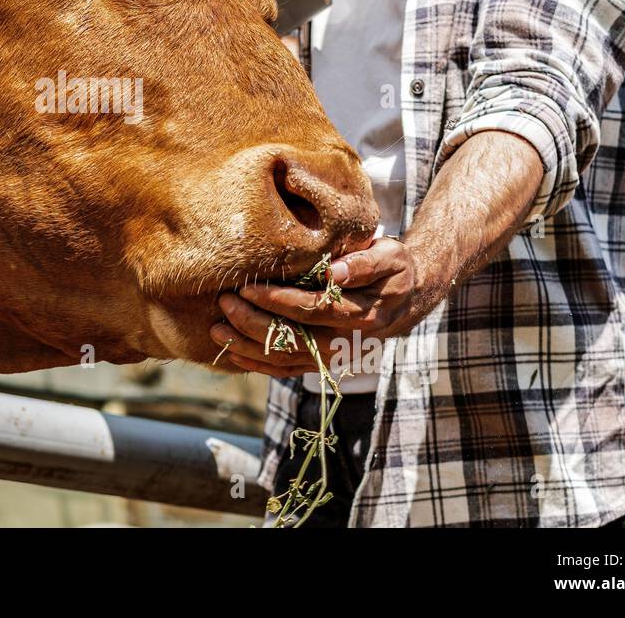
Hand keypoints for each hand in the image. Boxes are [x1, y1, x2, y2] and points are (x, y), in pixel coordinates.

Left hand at [208, 237, 446, 377]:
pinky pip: (287, 369)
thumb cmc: (393, 267)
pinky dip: (258, 363)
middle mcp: (347, 341)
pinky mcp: (322, 361)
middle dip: (254, 322)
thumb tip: (334, 272)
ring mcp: (333, 355)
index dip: (279, 301)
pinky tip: (232, 351)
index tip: (248, 288)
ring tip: (217, 329)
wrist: (407, 297)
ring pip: (286, 358)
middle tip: (225, 302)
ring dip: (249, 346)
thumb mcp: (389, 255)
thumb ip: (364, 263)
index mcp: (363, 313)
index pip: (313, 309)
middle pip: (294, 338)